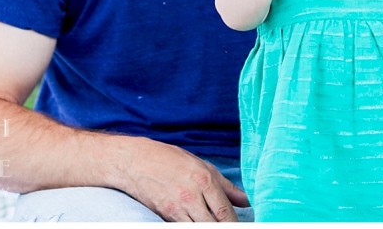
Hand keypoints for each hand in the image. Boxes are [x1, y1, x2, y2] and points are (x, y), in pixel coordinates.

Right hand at [122, 139, 249, 221]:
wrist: (136, 161)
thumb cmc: (171, 160)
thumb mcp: (203, 166)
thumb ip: (227, 187)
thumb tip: (247, 200)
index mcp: (204, 180)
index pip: (225, 212)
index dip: (236, 223)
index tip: (243, 227)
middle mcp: (191, 196)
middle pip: (214, 225)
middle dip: (224, 227)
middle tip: (230, 227)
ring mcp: (176, 208)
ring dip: (208, 228)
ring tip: (214, 224)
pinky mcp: (164, 216)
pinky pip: (183, 227)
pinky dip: (192, 227)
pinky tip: (198, 222)